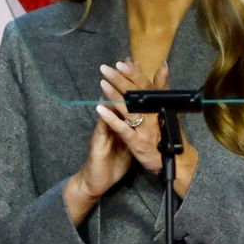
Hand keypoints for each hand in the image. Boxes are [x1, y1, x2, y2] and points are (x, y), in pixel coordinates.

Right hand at [65, 66, 134, 222]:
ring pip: (109, 110)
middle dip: (121, 81)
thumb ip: (137, 127)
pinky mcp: (99, 143)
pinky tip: (102, 108)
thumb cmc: (113, 161)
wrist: (96, 179)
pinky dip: (104, 118)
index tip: (135, 64)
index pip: (128, 99)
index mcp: (121, 122)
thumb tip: (147, 115)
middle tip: (122, 64)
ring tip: (111, 78)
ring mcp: (104, 131)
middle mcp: (111, 122)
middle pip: (118, 99)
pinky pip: (103, 129)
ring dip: (110, 94)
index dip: (133, 82)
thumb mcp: (130, 142)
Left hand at [97, 60, 198, 197]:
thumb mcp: (168, 108)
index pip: (146, 85)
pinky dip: (111, 118)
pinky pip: (123, 129)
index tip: (122, 62)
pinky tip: (100, 109)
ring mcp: (145, 129)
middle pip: (136, 94)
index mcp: (160, 105)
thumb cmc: (168, 131)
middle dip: (120, 80)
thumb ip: (162, 87)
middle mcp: (154, 115)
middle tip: (105, 69)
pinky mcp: (137, 143)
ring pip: (129, 109)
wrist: (176, 160)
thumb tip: (163, 65)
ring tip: (102, 84)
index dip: (134, 73)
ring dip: (114, 96)